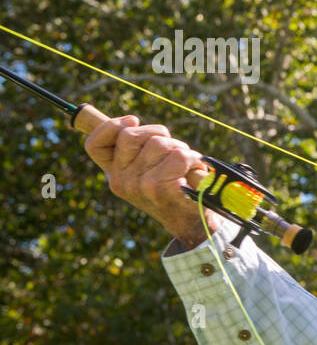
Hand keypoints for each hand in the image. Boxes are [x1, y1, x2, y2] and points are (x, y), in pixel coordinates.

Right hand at [84, 114, 224, 247]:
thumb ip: (137, 149)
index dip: (109, 126)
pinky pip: (180, 156)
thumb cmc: (174, 189)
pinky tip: (194, 171)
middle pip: (130, 135)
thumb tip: (131, 122)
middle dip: (157, 133)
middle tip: (173, 148)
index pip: (94, 145)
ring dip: (180, 147)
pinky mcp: (161, 189)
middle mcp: (121, 181)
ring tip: (186, 165)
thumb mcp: (148, 170)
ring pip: (159, 143)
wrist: (192, 223)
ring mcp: (139, 185)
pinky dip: (194, 159)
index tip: (133, 120)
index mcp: (114, 175)